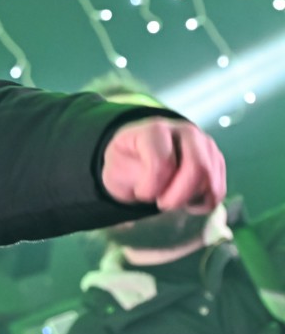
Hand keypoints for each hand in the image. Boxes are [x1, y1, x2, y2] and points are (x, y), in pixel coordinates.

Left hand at [101, 118, 225, 211]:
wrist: (138, 159)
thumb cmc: (126, 163)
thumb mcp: (115, 169)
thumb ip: (134, 175)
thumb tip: (160, 185)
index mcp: (155, 129)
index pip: (163, 162)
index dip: (151, 187)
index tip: (140, 193)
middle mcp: (186, 132)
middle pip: (198, 167)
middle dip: (178, 197)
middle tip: (161, 204)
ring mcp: (206, 145)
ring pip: (211, 182)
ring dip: (189, 200)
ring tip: (169, 198)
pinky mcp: (217, 162)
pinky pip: (218, 191)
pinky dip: (202, 203)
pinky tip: (184, 198)